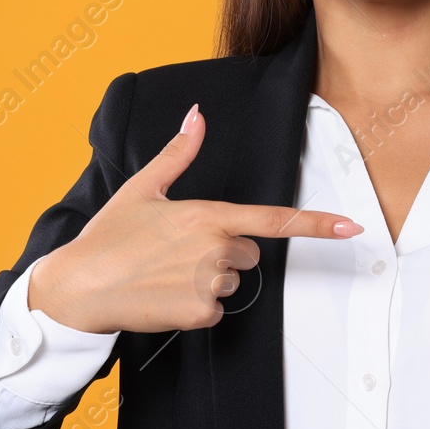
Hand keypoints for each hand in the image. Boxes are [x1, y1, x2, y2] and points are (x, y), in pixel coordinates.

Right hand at [30, 103, 362, 333]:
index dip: (316, 224)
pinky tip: (164, 295)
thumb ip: (179, 153)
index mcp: (207, 215)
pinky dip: (196, 305)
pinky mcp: (201, 313)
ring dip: (207, 279)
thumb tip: (197, 115)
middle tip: (176, 252)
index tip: (350, 228)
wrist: (78, 288)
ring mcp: (210, 282)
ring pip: (232, 281)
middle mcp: (215, 248)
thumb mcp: (144, 188)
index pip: (273, 220)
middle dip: (221, 252)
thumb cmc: (109, 237)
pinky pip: (216, 308)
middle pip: (247, 252)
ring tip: (164, 273)